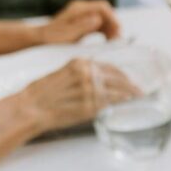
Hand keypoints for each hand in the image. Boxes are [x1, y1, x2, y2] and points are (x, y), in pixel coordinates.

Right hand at [17, 59, 138, 133]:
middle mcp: (86, 73)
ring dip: (131, 93)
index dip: (122, 75)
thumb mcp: (62, 74)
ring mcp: (89, 89)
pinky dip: (122, 102)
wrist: (31, 107)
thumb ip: (80, 74)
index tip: (128, 79)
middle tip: (139, 90)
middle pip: (118, 77)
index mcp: (79, 63)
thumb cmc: (42, 94)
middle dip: (130, 84)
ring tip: (139, 96)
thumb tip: (96, 80)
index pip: (109, 67)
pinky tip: (128, 103)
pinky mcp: (90, 104)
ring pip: (118, 89)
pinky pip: (112, 102)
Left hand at [36, 0, 120, 44]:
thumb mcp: (68, 34)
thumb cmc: (53, 38)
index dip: (112, 18)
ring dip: (111, 29)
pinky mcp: (83, 22)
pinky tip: (108, 41)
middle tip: (118, 39)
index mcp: (79, 9)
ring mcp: (83, 15)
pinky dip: (105, 32)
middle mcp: (82, 9)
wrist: (41, 38)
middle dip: (113, 25)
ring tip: (114, 42)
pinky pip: (99, 25)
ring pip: (104, 19)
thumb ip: (83, 26)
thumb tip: (98, 19)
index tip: (118, 31)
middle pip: (105, 12)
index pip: (102, 7)